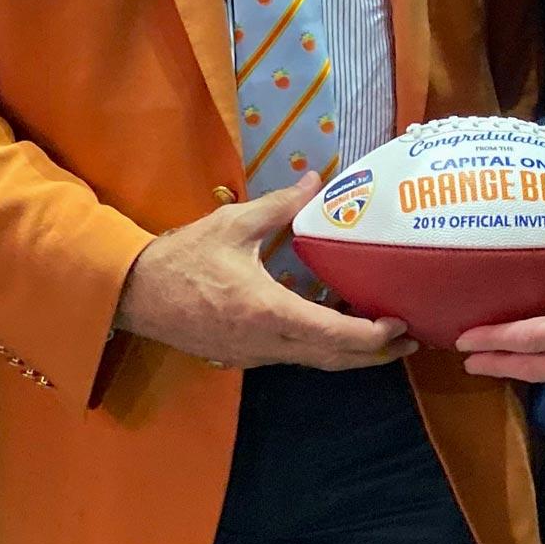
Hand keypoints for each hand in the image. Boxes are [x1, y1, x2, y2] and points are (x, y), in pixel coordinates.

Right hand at [114, 173, 414, 370]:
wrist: (134, 294)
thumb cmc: (183, 258)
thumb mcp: (233, 224)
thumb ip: (279, 207)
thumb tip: (315, 181)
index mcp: (268, 312)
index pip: (333, 334)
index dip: (372, 335)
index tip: (399, 323)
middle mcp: (267, 343)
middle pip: (333, 359)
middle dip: (376, 354)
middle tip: (410, 339)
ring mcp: (255, 355)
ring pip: (315, 362)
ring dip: (351, 355)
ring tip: (384, 339)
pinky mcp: (244, 357)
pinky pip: (295, 357)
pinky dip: (323, 350)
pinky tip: (336, 331)